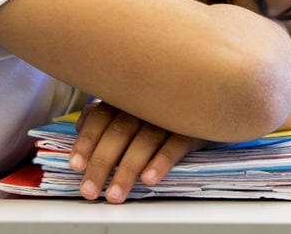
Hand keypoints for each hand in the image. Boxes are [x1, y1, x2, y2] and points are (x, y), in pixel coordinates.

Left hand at [69, 101, 207, 202]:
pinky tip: (149, 179)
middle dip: (102, 163)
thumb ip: (107, 112)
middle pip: (118, 131)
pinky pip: (176, 144)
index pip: (100, 116)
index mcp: (128, 95)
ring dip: (128, 169)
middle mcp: (146, 101)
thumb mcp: (135, 104)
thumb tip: (81, 124)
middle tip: (91, 191)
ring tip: (116, 194)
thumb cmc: (164, 105)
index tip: (76, 166)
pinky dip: (161, 161)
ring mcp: (170, 112)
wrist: (214, 94)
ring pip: (144, 140)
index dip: (86, 141)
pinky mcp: (194, 126)